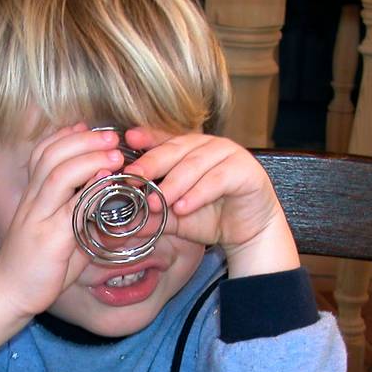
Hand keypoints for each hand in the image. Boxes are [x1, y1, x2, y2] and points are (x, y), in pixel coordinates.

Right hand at [0, 123, 124, 316]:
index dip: (65, 135)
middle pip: (51, 156)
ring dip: (89, 159)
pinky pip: (69, 209)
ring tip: (115, 154)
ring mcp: (38, 219)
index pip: (43, 153)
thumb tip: (112, 209)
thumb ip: (82, 219)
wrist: (9, 293)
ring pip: (58, 175)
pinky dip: (90, 192)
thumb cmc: (38, 266)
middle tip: (112, 137)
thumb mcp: (62, 236)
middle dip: (83, 140)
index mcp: (33, 197)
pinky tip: (106, 184)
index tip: (88, 127)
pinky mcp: (48, 239)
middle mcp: (33, 202)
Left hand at [123, 129, 298, 276]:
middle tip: (134, 178)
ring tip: (158, 202)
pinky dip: (199, 193)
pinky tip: (184, 207)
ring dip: (174, 183)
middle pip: (176, 149)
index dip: (147, 139)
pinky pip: (218, 178)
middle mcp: (207, 146)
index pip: (164, 140)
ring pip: (195, 163)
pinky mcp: (246, 169)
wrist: (248, 232)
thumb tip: (122, 223)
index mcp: (188, 150)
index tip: (128, 139)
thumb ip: (152, 216)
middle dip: (152, 164)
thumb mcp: (175, 218)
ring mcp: (229, 154)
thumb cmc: (211, 217)